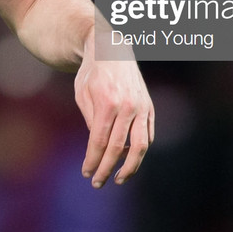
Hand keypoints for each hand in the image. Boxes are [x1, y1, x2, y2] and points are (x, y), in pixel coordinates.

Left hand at [74, 54, 153, 187]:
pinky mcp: (149, 107)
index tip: (87, 173)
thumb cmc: (92, 72)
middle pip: (118, 148)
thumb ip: (90, 121)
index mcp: (107, 103)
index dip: (93, 161)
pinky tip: (128, 159)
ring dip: (130, 167)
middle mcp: (127, 106)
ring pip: (140, 146)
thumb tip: (97, 147)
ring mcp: (141, 107)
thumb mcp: (82, 94)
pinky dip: (139, 150)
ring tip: (119, 179)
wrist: (112, 49)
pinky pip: (147, 135)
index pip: (99, 142)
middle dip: (107, 169)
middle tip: (98, 182)